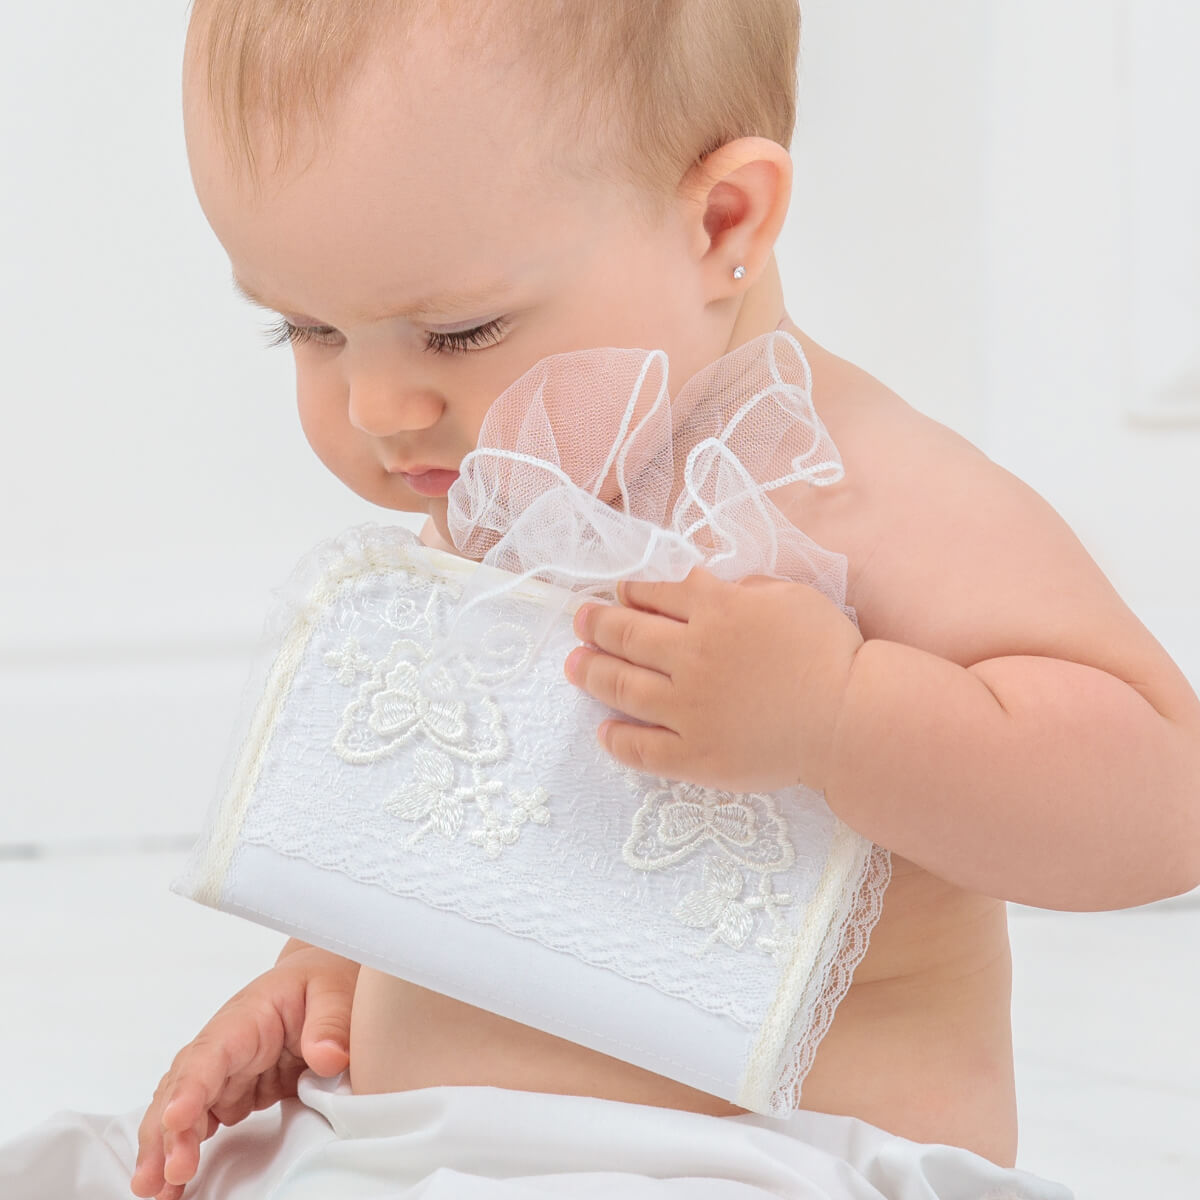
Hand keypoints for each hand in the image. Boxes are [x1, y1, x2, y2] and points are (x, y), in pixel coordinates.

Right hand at [130, 943, 358, 1199]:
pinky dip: (182, 1152)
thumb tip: (328, 1056)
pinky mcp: (231, 1095)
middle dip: (167, 1132)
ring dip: (164, 1149)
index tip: (176, 1119)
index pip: (210, 1053)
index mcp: (246, 1018)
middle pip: (183, 1087)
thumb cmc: (322, 981)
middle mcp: (223, 1047)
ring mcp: (223, 1073)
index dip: (191, 1086)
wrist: (320, 982)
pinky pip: (199, 1124)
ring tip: (156, 1191)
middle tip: (163, 1176)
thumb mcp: (336, 992)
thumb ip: (331, 1023)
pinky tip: (172, 1184)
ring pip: (181, 1110)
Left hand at [565, 568, 862, 793]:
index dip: (630, 592)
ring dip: (590, 671)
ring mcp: (688, 708)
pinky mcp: (694, 755)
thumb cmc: (829, 652)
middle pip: (627, 635)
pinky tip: (603, 731)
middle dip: (596, 624)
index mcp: (716, 610)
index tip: (615, 594)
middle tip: (578, 621)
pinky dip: (617, 739)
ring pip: (622, 685)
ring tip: (573, 664)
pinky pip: (642, 749)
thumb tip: (697, 583)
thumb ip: (740, 588)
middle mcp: (691, 655)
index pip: (656, 595)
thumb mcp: (789, 597)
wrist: (851, 718)